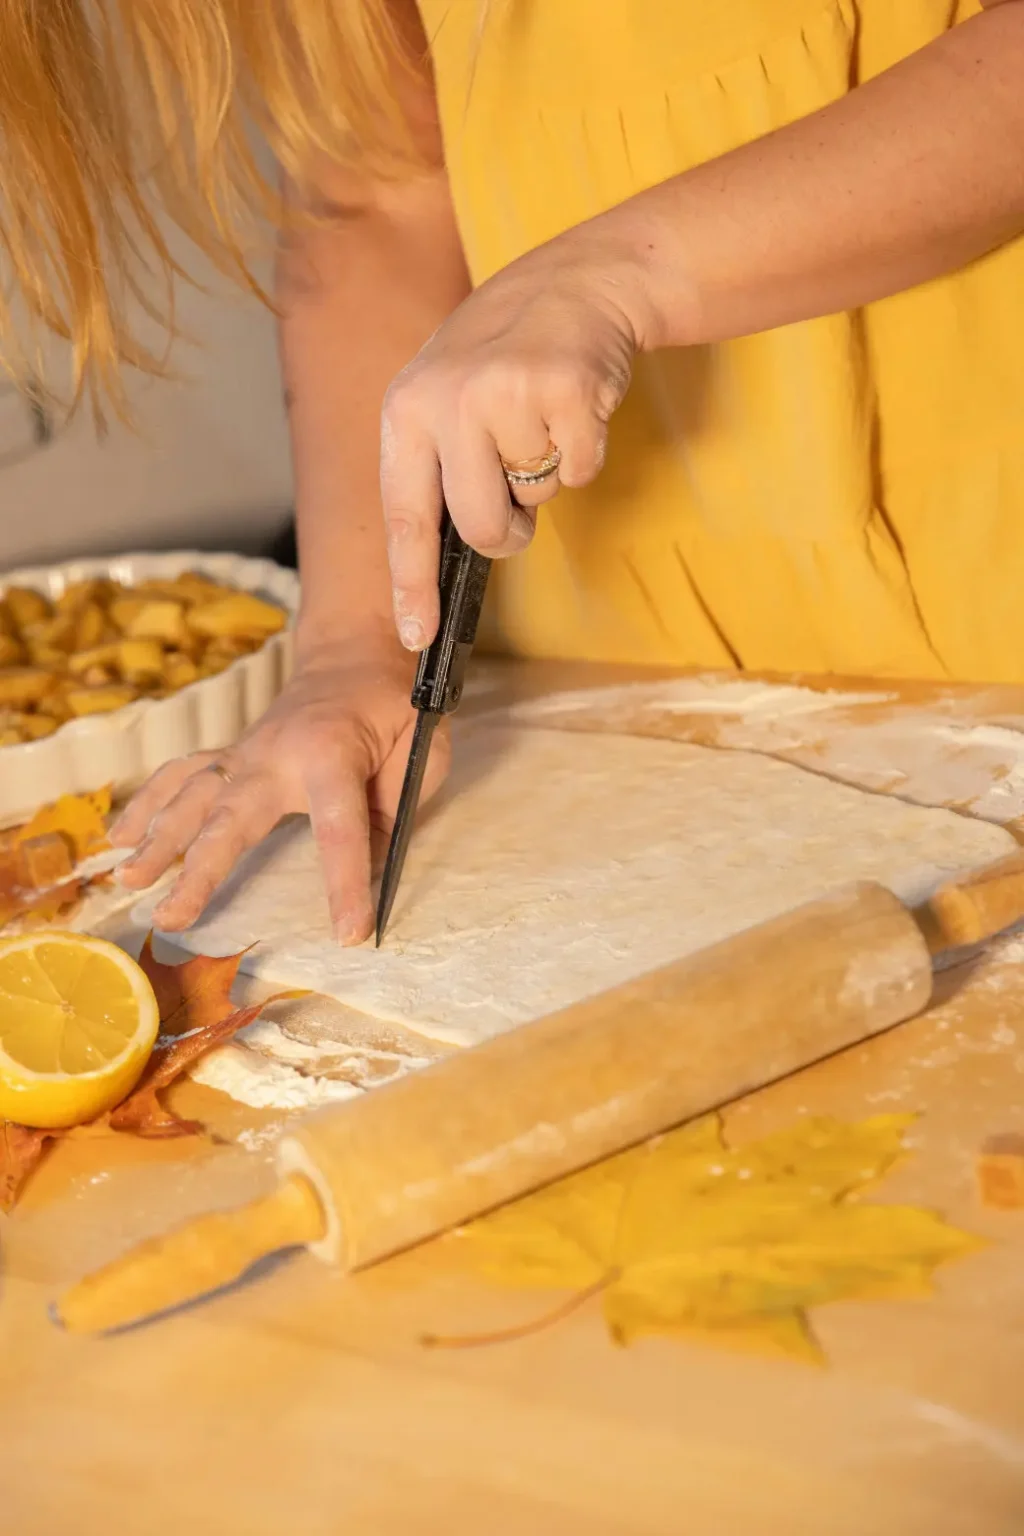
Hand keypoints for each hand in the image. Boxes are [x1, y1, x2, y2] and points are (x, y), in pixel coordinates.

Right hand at [109, 638, 448, 942]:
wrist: (353, 653)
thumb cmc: (393, 705)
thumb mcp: (419, 749)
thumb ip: (397, 808)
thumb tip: (372, 870)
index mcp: (332, 754)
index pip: (339, 827)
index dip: (345, 883)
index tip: (349, 932)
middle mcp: (275, 753)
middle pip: (232, 818)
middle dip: (199, 871)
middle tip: (171, 917)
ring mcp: (245, 752)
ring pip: (193, 797)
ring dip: (158, 841)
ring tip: (128, 880)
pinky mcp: (231, 756)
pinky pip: (181, 777)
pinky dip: (147, 805)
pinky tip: (119, 839)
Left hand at [379, 231, 647, 649]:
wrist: (575, 282)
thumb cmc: (502, 357)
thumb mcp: (442, 397)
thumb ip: (433, 467)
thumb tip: (439, 563)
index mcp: (406, 409)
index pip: (403, 517)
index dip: (412, 585)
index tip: (417, 636)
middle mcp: (448, 400)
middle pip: (480, 527)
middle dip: (506, 532)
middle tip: (517, 503)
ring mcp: (508, 393)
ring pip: (534, 499)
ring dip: (545, 478)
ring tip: (540, 421)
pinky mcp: (566, 391)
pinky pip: (578, 472)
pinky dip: (584, 453)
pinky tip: (571, 407)